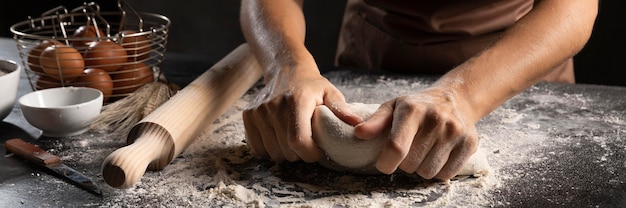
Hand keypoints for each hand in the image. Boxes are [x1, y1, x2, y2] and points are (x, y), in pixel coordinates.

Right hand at [243, 69, 361, 162]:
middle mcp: (274, 106)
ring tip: (294, 137)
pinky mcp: (248, 116)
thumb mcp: (331, 94)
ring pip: (272, 152)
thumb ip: (342, 111)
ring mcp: (258, 111)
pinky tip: (279, 137)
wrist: (286, 69)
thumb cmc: (312, 86)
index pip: (298, 141)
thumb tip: (358, 125)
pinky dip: (269, 149)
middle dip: (300, 154)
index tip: (318, 151)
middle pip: (286, 151)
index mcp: (297, 101)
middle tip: (308, 141)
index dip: (310, 154)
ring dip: (285, 152)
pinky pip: (257, 148)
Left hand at [354, 87, 478, 178]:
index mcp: (413, 110)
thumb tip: (358, 133)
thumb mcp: (393, 107)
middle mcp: (435, 119)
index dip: (386, 163)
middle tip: (409, 150)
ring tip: (423, 151)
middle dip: (404, 163)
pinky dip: (438, 171)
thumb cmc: (418, 106)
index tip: (384, 163)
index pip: (396, 147)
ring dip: (421, 168)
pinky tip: (437, 155)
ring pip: (428, 173)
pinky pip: (446, 174)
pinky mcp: (469, 143)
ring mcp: (454, 132)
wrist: (455, 99)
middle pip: (410, 164)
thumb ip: (375, 122)